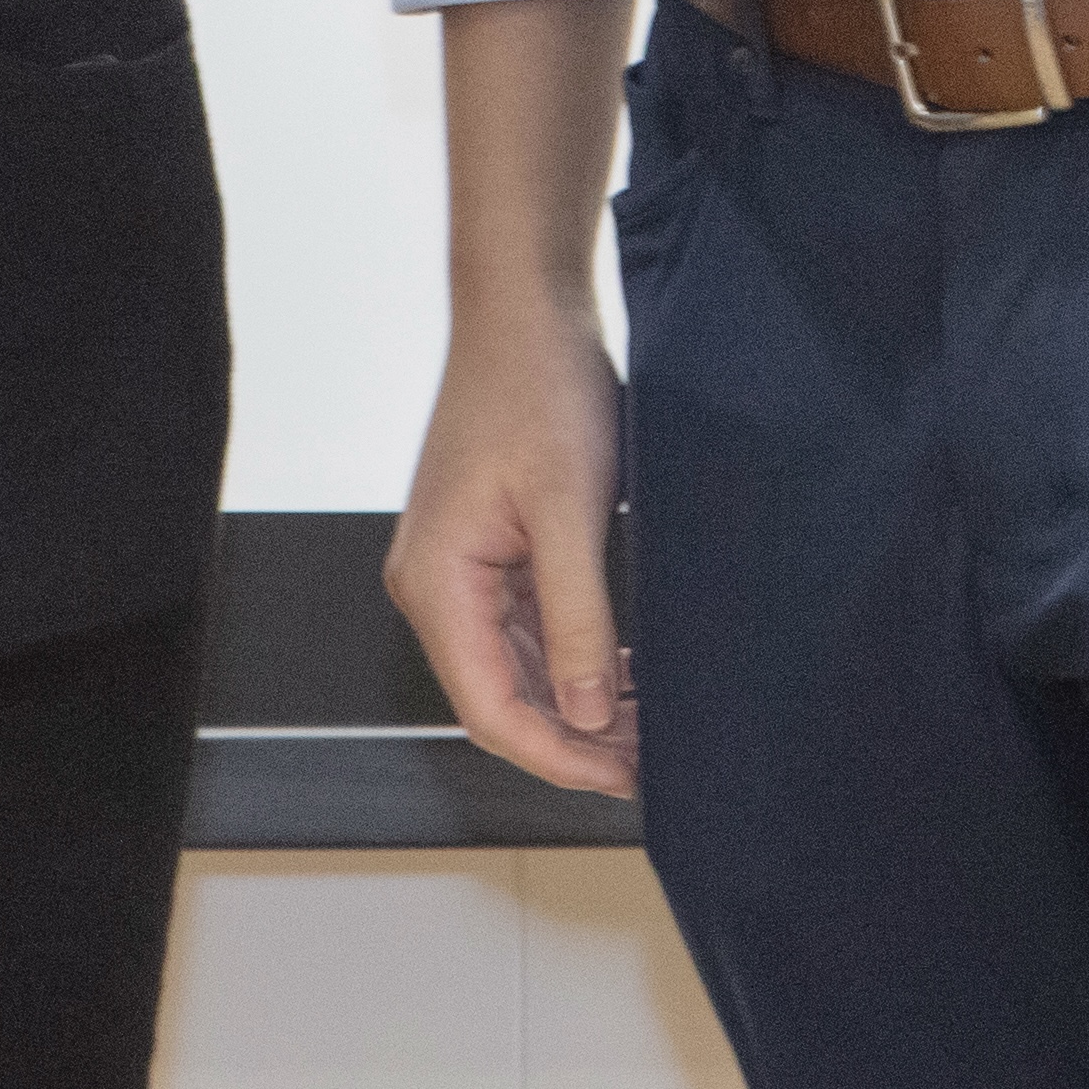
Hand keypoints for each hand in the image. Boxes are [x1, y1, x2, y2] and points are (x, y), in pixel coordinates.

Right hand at [388, 305, 637, 794]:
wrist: (525, 308)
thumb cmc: (538, 388)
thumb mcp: (569, 510)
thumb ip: (576, 620)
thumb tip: (590, 716)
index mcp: (436, 583)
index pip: (492, 709)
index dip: (560, 757)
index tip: (628, 779)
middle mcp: (434, 587)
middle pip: (500, 698)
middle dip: (576, 739)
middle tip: (655, 762)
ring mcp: (458, 570)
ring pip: (515, 670)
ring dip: (578, 704)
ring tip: (652, 726)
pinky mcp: (486, 552)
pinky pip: (524, 629)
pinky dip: (573, 660)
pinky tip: (627, 674)